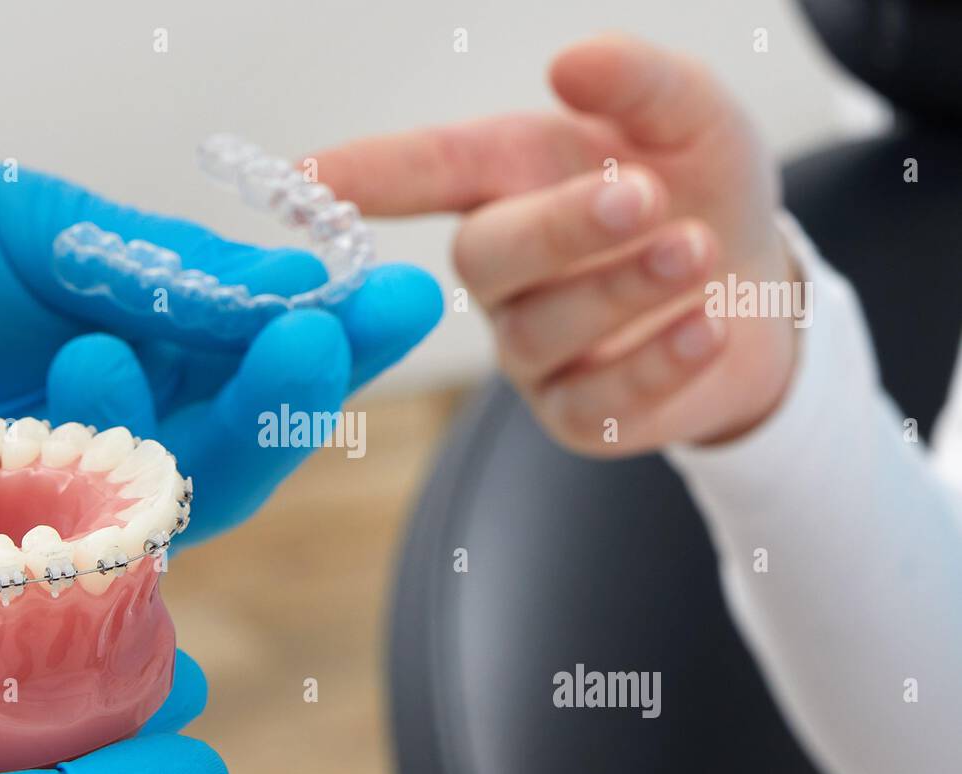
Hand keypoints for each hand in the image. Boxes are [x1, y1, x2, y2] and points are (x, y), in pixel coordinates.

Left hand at [0, 101, 441, 541]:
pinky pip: (49, 580)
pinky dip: (63, 545)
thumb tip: (292, 278)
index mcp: (151, 350)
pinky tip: (53, 484)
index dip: (335, 339)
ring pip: (153, 516)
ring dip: (154, 451)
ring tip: (92, 352)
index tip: (396, 300)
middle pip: (231, 455)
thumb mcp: (30, 222)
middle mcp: (117, 438)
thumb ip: (155, 267)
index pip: (263, 360)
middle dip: (280, 405)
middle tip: (308, 345)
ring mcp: (51, 506)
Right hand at [312, 35, 797, 454]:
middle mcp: (507, 272)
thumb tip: (571, 62)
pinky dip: (657, 362)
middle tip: (639, 197)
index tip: (305, 176)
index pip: (427, 172)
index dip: (368, 174)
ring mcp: (534, 350)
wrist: (764, 293)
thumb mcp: (691, 120)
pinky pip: (596, 403)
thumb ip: (640, 84)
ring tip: (697, 250)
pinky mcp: (578, 416)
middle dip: (556, 228)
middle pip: (482, 256)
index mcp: (514, 182)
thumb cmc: (700, 192)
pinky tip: (710, 325)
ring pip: (538, 331)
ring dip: (620, 289)